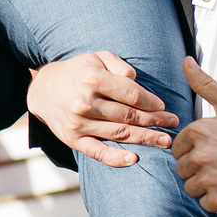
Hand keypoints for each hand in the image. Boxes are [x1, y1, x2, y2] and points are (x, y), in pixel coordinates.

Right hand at [27, 51, 178, 166]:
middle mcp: (84, 103)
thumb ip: (119, 66)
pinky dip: (116, 158)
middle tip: (173, 124)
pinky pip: (98, 152)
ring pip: (119, 134)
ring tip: (165, 141)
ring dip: (145, 139)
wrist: (42, 90)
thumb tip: (138, 83)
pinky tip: (134, 159)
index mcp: (91, 79)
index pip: (130, 94)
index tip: (163, 107)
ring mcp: (78, 124)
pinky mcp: (73, 140)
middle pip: (128, 116)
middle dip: (154, 121)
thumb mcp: (96, 57)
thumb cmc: (77, 72)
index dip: (151, 102)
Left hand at [171, 60, 216, 211]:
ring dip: (206, 185)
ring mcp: (210, 179)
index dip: (194, 150)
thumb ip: (205, 84)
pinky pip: (204, 203)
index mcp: (199, 131)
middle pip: (182, 169)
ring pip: (191, 187)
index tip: (215, 149)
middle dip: (199, 168)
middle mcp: (201, 155)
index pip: (177, 149)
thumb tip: (186, 62)